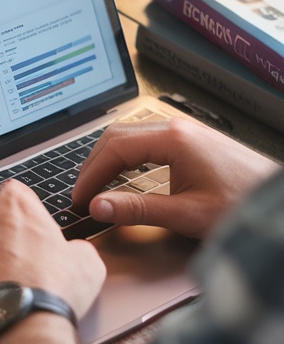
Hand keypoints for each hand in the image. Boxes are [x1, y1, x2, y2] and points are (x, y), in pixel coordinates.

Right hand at [72, 117, 277, 240]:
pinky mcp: (192, 141)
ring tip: (98, 186)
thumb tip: (99, 206)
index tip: (80, 199)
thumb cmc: (241, 205)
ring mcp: (185, 132)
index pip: (115, 149)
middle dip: (95, 165)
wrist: (277, 202)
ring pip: (131, 136)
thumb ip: (138, 209)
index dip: (91, 175)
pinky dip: (128, 156)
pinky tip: (125, 174)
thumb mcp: (186, 214)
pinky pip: (147, 140)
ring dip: (110, 159)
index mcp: (173, 139)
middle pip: (118, 136)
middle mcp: (177, 128)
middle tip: (83, 194)